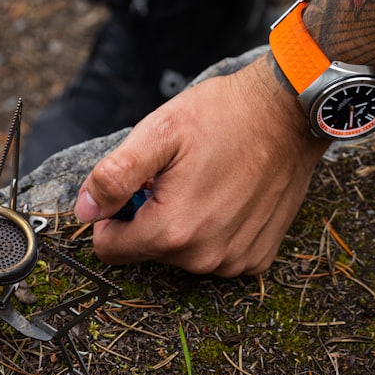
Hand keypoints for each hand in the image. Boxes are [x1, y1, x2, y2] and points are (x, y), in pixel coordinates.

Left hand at [74, 55, 330, 275]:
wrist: (289, 112)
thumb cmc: (224, 116)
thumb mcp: (158, 132)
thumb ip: (114, 176)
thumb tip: (85, 211)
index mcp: (173, 231)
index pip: (110, 249)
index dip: (114, 215)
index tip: (138, 185)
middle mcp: (204, 258)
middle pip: (148, 250)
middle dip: (151, 215)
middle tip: (176, 175)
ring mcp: (235, 262)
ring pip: (182, 254)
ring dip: (185, 224)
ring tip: (206, 181)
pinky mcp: (258, 258)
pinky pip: (217, 255)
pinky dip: (216, 231)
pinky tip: (231, 196)